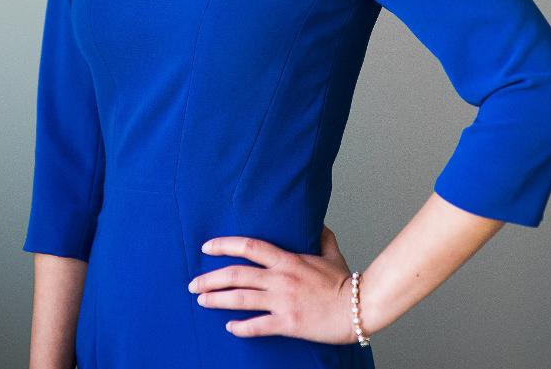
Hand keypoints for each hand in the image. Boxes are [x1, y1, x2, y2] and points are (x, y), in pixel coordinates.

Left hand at [187, 225, 358, 343]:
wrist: (357, 307)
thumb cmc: (345, 281)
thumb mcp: (332, 253)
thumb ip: (322, 237)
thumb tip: (318, 223)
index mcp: (288, 259)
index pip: (250, 246)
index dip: (225, 245)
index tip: (207, 247)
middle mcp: (280, 278)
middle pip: (237, 274)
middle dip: (211, 278)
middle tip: (193, 283)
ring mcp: (282, 302)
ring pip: (241, 299)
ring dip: (218, 300)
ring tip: (202, 301)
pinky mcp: (287, 324)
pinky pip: (257, 326)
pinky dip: (240, 327)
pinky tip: (229, 327)